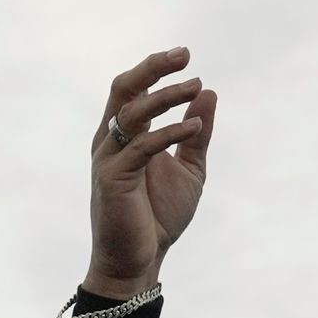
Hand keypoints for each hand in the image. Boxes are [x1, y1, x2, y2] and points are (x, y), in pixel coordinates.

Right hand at [84, 49, 215, 298]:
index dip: (155, 68)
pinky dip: (169, 132)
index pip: (133, 89)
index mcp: (125, 136)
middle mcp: (111, 141)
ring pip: (132, 113)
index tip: (185, 56)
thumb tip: (208, 92)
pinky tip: (194, 126)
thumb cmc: (158, 217)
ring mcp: (108, 159)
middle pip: (123, 89)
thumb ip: (195, 133)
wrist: (139, 262)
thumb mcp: (188, 169)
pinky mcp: (112, 179)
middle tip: (184, 54)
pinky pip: (141, 147)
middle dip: (152, 68)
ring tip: (196, 85)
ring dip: (166, 97)